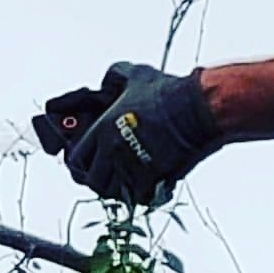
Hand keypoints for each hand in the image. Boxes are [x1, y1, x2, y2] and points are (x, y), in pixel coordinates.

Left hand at [47, 62, 225, 203]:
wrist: (196, 110)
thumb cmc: (169, 92)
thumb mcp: (135, 75)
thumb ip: (115, 77)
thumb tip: (107, 80)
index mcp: (103, 128)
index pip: (76, 157)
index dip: (79, 162)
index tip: (87, 162)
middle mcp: (113, 150)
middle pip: (91, 180)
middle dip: (96, 180)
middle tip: (105, 176)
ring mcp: (132, 166)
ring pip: (111, 193)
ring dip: (116, 190)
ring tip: (124, 184)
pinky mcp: (152, 177)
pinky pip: (137, 198)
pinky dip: (139, 196)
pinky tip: (145, 188)